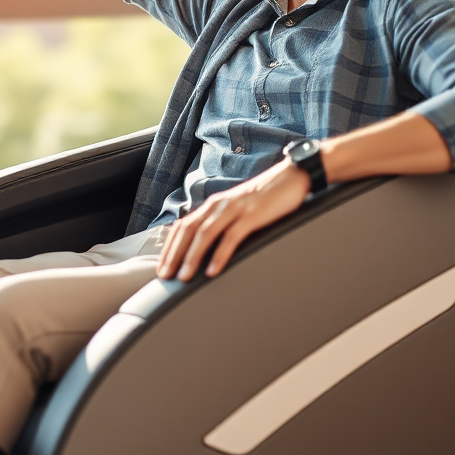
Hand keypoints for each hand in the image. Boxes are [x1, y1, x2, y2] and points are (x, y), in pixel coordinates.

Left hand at [156, 158, 310, 281]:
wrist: (292, 177)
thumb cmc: (266, 197)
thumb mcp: (238, 210)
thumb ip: (223, 224)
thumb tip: (209, 248)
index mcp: (213, 205)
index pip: (182, 226)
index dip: (169, 247)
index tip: (162, 267)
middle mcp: (219, 205)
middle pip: (188, 230)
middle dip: (174, 255)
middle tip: (165, 276)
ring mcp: (234, 208)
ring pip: (205, 234)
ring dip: (192, 257)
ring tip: (184, 277)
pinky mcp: (252, 214)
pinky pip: (231, 236)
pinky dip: (220, 254)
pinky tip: (213, 270)